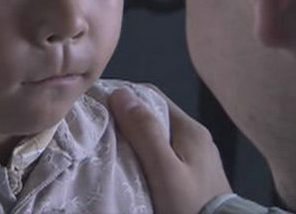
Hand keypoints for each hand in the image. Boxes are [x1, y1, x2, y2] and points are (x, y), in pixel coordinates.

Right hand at [110, 88, 232, 213]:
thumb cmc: (190, 205)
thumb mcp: (164, 169)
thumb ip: (145, 132)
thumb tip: (121, 93)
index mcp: (191, 129)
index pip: (152, 97)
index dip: (124, 99)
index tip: (98, 108)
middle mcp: (196, 138)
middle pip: (155, 117)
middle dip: (127, 121)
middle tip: (99, 131)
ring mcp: (196, 158)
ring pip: (159, 138)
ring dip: (135, 141)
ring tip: (110, 149)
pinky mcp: (194, 177)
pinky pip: (165, 157)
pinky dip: (146, 158)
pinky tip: (132, 168)